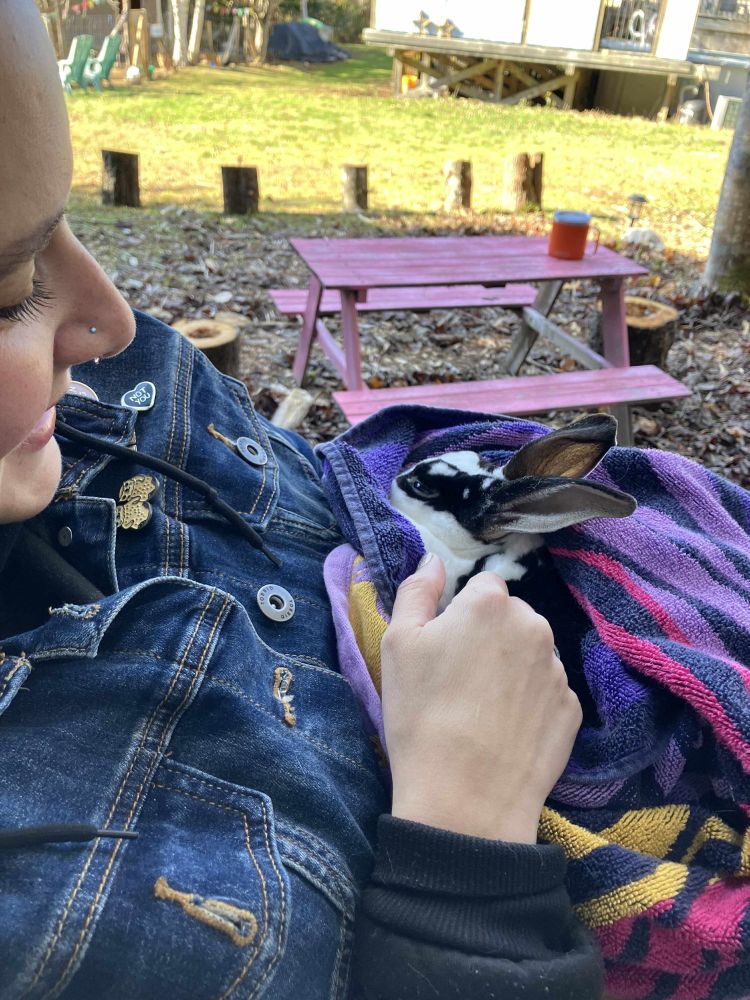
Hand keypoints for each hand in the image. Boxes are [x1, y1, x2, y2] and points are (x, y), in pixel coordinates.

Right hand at [381, 554, 582, 842]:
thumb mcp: (398, 644)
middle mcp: (535, 626)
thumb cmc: (421, 714)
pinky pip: (546, 693)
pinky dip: (529, 704)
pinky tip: (503, 732)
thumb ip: (416, 591)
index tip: (443, 648)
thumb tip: (433, 560)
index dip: (460, 614)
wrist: (465, 798)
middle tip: (458, 681)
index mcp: (491, 603)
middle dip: (489, 637)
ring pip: (530, 655)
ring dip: (511, 669)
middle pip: (511, 618)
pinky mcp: (572, 711)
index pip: (482, 586)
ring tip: (480, 711)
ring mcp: (559, 670)